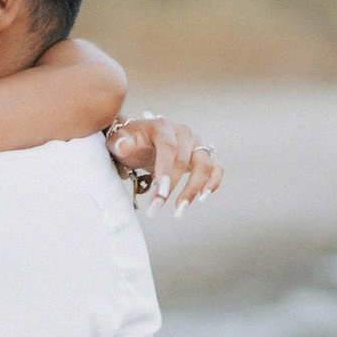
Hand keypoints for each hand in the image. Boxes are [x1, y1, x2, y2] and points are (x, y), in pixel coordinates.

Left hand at [104, 113, 219, 212]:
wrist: (141, 140)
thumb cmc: (131, 142)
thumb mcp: (120, 141)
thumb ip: (120, 142)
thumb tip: (124, 146)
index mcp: (163, 126)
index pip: (168, 148)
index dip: (165, 170)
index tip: (161, 193)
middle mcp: (184, 133)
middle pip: (185, 160)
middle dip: (172, 187)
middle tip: (157, 208)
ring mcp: (196, 143)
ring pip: (204, 165)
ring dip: (194, 189)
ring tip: (180, 210)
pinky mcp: (204, 155)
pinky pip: (216, 168)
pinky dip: (213, 182)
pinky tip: (202, 198)